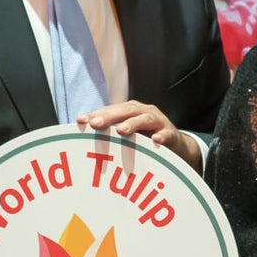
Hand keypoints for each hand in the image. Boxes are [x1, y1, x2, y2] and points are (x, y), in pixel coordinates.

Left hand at [77, 101, 201, 170]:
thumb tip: (83, 136)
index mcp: (130, 111)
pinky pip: (167, 134)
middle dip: (110, 116)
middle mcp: (144, 112)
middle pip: (126, 110)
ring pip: (145, 119)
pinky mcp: (172, 134)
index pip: (111, 110)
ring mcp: (159, 122)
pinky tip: (156, 140)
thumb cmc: (146, 139)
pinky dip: (162, 136)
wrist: (176, 146)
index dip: (96, 114)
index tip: (80, 121)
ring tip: (121, 130)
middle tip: (95, 124)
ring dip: (133, 123)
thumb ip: (110, 134)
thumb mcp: (127, 135)